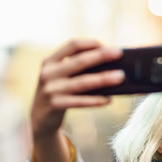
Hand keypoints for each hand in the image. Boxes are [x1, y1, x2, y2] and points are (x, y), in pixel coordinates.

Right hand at [29, 39, 124, 161]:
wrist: (40, 118)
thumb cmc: (59, 93)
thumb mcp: (62, 77)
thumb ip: (78, 69)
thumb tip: (112, 65)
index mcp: (50, 60)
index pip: (72, 45)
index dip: (91, 43)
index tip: (108, 46)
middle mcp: (48, 73)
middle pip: (79, 61)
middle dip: (101, 56)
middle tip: (119, 54)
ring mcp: (50, 89)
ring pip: (82, 82)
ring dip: (104, 79)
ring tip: (121, 77)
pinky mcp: (55, 105)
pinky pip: (80, 102)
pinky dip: (96, 100)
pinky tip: (109, 99)